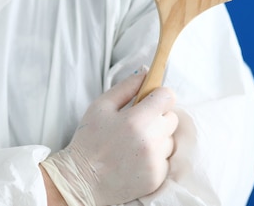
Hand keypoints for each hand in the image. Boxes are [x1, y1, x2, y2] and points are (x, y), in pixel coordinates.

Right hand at [41, 72, 178, 205]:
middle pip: (172, 118)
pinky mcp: (158, 176)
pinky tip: (135, 160)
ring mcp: (156, 161)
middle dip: (158, 118)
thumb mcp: (101, 106)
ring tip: (133, 145)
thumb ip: (127, 86)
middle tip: (137, 126)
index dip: (158, 96)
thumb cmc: (89, 141)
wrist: (81, 181)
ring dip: (157, 139)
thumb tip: (147, 72)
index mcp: (138, 120)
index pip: (168, 96)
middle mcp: (151, 141)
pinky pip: (166, 159)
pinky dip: (155, 158)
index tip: (149, 102)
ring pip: (170, 140)